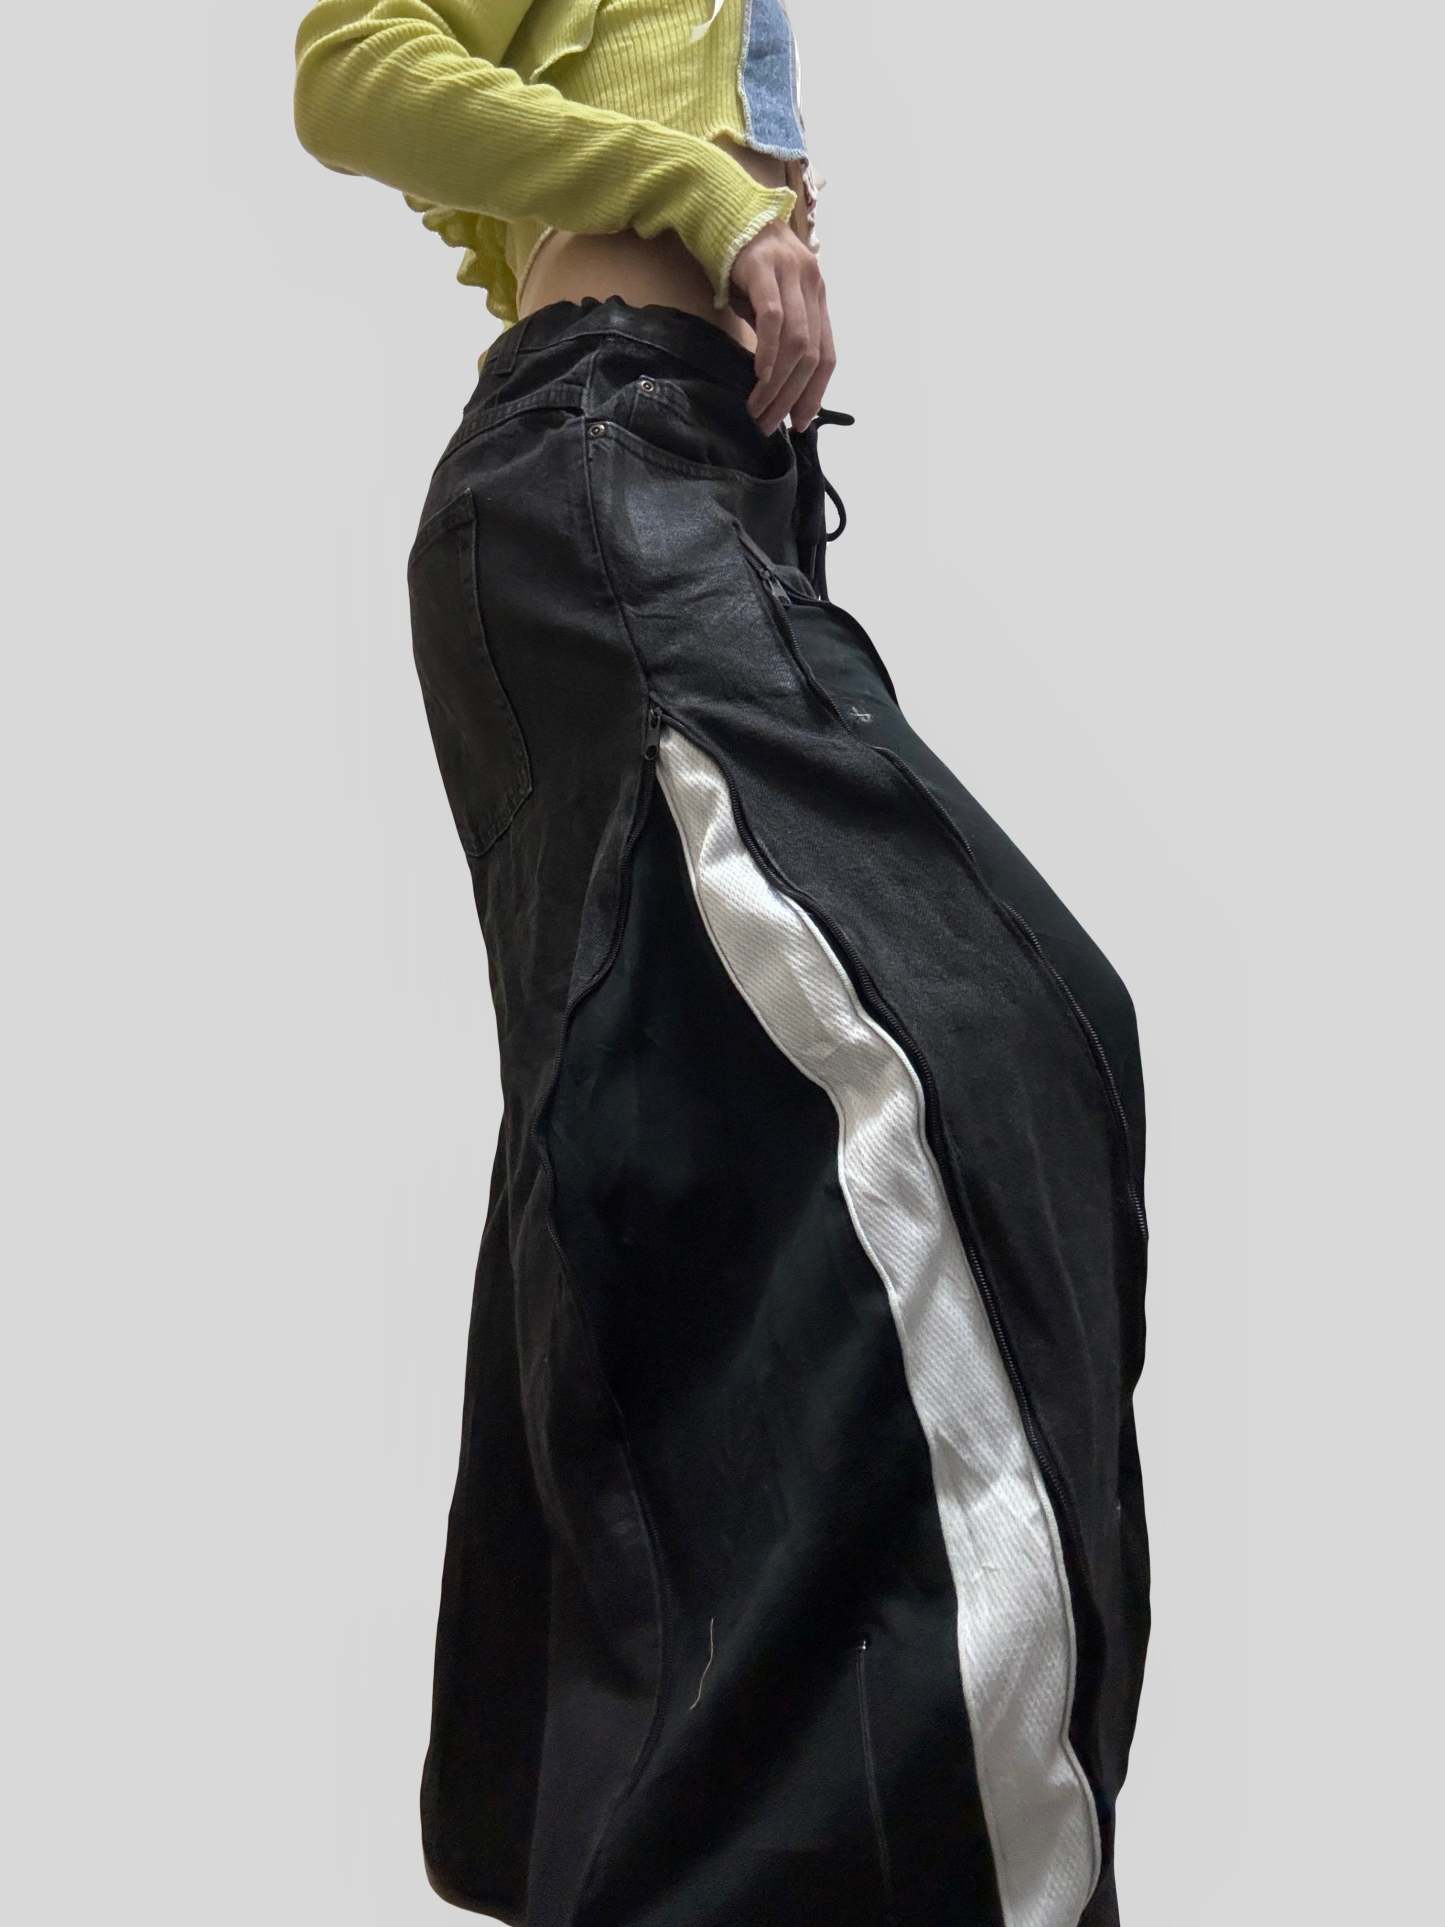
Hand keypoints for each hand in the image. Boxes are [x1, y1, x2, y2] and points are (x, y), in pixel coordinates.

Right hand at [728, 220, 836, 436]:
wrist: (723, 210)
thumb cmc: (743, 264)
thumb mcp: (770, 301)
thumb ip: (780, 335)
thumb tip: (776, 385)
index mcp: (817, 296)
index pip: (827, 355)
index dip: (816, 394)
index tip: (799, 424)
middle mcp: (811, 284)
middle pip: (812, 354)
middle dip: (792, 397)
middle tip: (769, 424)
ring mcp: (790, 274)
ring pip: (796, 342)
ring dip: (777, 384)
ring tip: (757, 408)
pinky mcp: (763, 267)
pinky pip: (773, 318)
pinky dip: (769, 351)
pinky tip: (759, 374)